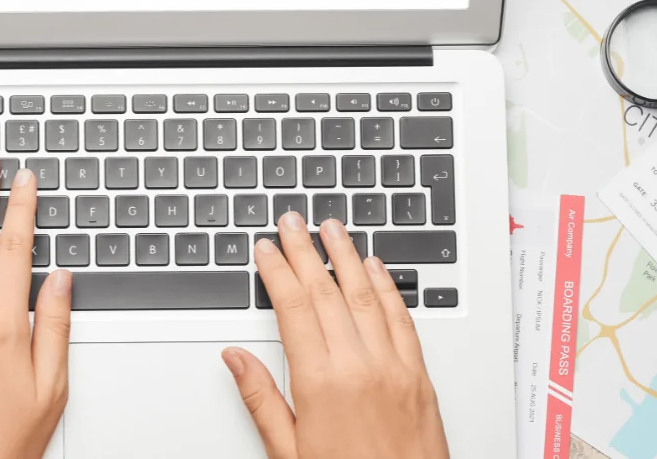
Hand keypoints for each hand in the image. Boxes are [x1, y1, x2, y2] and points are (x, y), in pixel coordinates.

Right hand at [222, 213, 449, 458]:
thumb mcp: (287, 452)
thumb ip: (261, 399)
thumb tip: (235, 358)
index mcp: (320, 383)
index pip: (293, 308)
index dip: (277, 271)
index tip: (265, 248)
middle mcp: (360, 367)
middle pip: (327, 292)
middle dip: (306, 251)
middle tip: (292, 221)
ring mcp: (395, 369)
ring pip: (367, 295)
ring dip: (347, 256)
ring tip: (332, 228)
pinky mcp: (421, 377)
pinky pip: (403, 319)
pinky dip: (389, 287)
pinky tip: (378, 268)